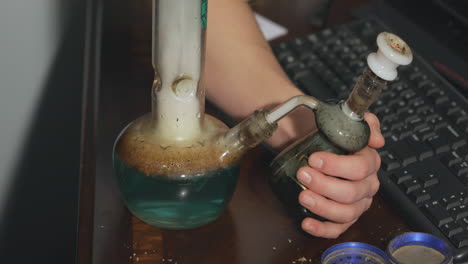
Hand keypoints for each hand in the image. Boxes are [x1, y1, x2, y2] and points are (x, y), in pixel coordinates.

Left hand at [296, 113, 384, 237]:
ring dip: (323, 206)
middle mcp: (366, 185)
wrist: (311, 146)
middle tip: (303, 175)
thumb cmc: (325, 137)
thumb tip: (376, 138)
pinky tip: (306, 222)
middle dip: (324, 184)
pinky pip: (337, 229)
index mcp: (368, 162)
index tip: (314, 159)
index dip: (337, 165)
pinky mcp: (343, 218)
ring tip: (303, 196)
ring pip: (346, 213)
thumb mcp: (342, 121)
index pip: (359, 167)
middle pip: (351, 192)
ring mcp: (356, 203)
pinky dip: (322, 229)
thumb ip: (363, 123)